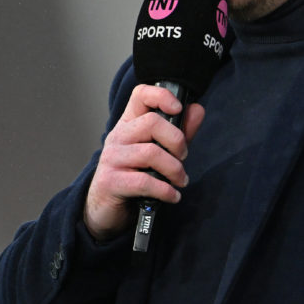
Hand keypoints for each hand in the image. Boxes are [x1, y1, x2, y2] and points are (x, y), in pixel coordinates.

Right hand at [84, 84, 204, 240]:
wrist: (106, 208)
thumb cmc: (135, 175)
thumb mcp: (160, 150)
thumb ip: (179, 131)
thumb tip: (197, 109)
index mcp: (129, 123)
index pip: (141, 95)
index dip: (161, 96)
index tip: (178, 109)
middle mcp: (118, 136)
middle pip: (152, 122)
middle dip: (177, 141)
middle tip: (183, 157)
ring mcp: (112, 158)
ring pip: (151, 153)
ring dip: (174, 170)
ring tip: (180, 180)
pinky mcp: (111, 182)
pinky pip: (144, 182)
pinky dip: (165, 190)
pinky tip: (173, 196)